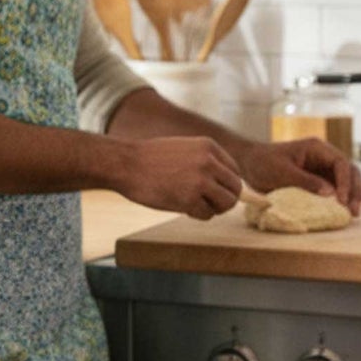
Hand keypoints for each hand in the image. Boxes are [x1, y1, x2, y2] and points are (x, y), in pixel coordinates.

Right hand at [113, 136, 242, 219]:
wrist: (125, 164)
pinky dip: (198, 215)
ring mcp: (200, 181)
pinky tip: (183, 207)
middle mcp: (208, 162)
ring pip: (226, 203)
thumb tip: (226, 183)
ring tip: (196, 205)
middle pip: (235, 189)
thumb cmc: (150, 158)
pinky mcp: (189, 199)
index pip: (234, 171)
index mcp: (208, 146)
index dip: (225, 184)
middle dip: (224, 199)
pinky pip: (207, 214)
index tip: (213, 190)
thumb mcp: (184, 148)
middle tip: (208, 202)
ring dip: (214, 208)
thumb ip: (206, 161)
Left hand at [237, 138, 360, 214]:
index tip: (341, 200)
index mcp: (317, 149)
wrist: (248, 163)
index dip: (346, 182)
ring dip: (351, 197)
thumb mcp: (282, 172)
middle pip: (350, 172)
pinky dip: (341, 200)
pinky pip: (335, 190)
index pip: (341, 163)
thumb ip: (306, 181)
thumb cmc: (263, 162)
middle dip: (354, 190)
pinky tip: (342, 212)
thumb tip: (331, 193)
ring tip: (352, 214)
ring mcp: (322, 169)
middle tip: (353, 211)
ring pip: (346, 181)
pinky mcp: (318, 181)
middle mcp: (324, 157)